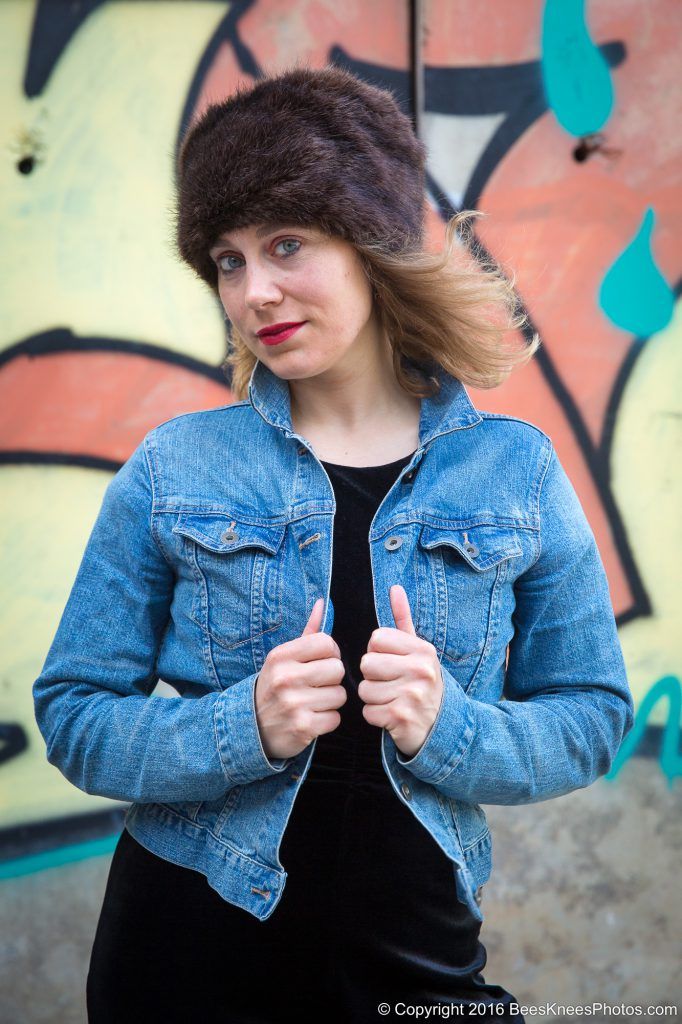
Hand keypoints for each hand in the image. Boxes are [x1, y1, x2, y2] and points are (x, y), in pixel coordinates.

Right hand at [254, 598, 346, 760]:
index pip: (326, 643)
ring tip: (313, 702)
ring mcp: (293, 704)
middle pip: (337, 669)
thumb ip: (307, 631)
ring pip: (340, 695)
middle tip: (317, 684)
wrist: (251, 727)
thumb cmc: (275, 686)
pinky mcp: (302, 727)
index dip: (331, 653)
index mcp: (281, 656)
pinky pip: (335, 718)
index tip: (322, 661)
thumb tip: (323, 602)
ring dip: (331, 701)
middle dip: (332, 678)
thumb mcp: (284, 657)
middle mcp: (285, 678)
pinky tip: (312, 718)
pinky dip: (328, 720)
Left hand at [358, 584, 443, 758]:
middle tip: (390, 684)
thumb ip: (403, 619)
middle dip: (373, 676)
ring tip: (391, 699)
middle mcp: (421, 670)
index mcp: (422, 650)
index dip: (377, 652)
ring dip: (373, 698)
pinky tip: (390, 715)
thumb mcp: (417, 650)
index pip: (376, 639)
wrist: (441, 727)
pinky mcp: (401, 718)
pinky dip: (375, 716)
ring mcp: (412, 695)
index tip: (390, 663)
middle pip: (367, 663)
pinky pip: (368, 712)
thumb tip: (394, 587)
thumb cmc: (421, 683)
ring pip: (365, 689)